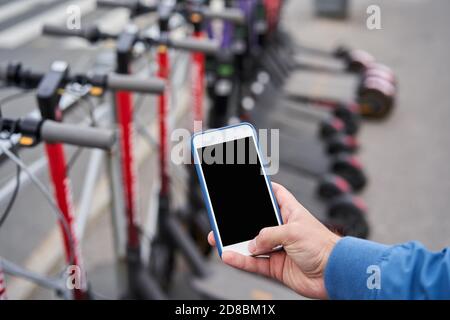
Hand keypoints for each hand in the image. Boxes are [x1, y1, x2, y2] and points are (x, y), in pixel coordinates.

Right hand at [207, 182, 340, 298]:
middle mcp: (283, 230)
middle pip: (256, 222)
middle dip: (239, 220)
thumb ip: (268, 235)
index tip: (249, 182)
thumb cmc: (324, 247)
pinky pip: (254, 263)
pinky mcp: (276, 267)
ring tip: (218, 238)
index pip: (276, 194)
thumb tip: (251, 244)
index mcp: (291, 213)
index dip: (263, 187)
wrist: (335, 274)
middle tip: (223, 216)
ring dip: (235, 242)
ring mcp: (278, 249)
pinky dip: (240, 260)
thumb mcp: (293, 231)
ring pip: (251, 244)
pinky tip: (229, 255)